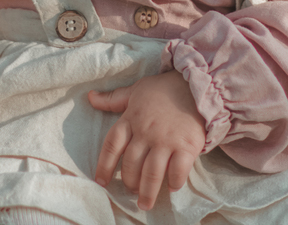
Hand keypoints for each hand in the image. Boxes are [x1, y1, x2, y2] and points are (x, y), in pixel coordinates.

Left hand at [88, 71, 205, 210]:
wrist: (196, 84)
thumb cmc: (163, 89)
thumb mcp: (136, 91)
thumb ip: (113, 99)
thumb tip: (90, 97)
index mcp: (131, 119)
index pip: (111, 146)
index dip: (104, 166)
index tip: (101, 181)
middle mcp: (145, 132)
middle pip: (131, 165)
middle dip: (129, 182)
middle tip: (131, 191)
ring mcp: (166, 140)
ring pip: (151, 173)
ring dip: (147, 192)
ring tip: (144, 203)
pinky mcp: (186, 146)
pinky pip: (177, 170)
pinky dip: (173, 182)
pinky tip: (171, 187)